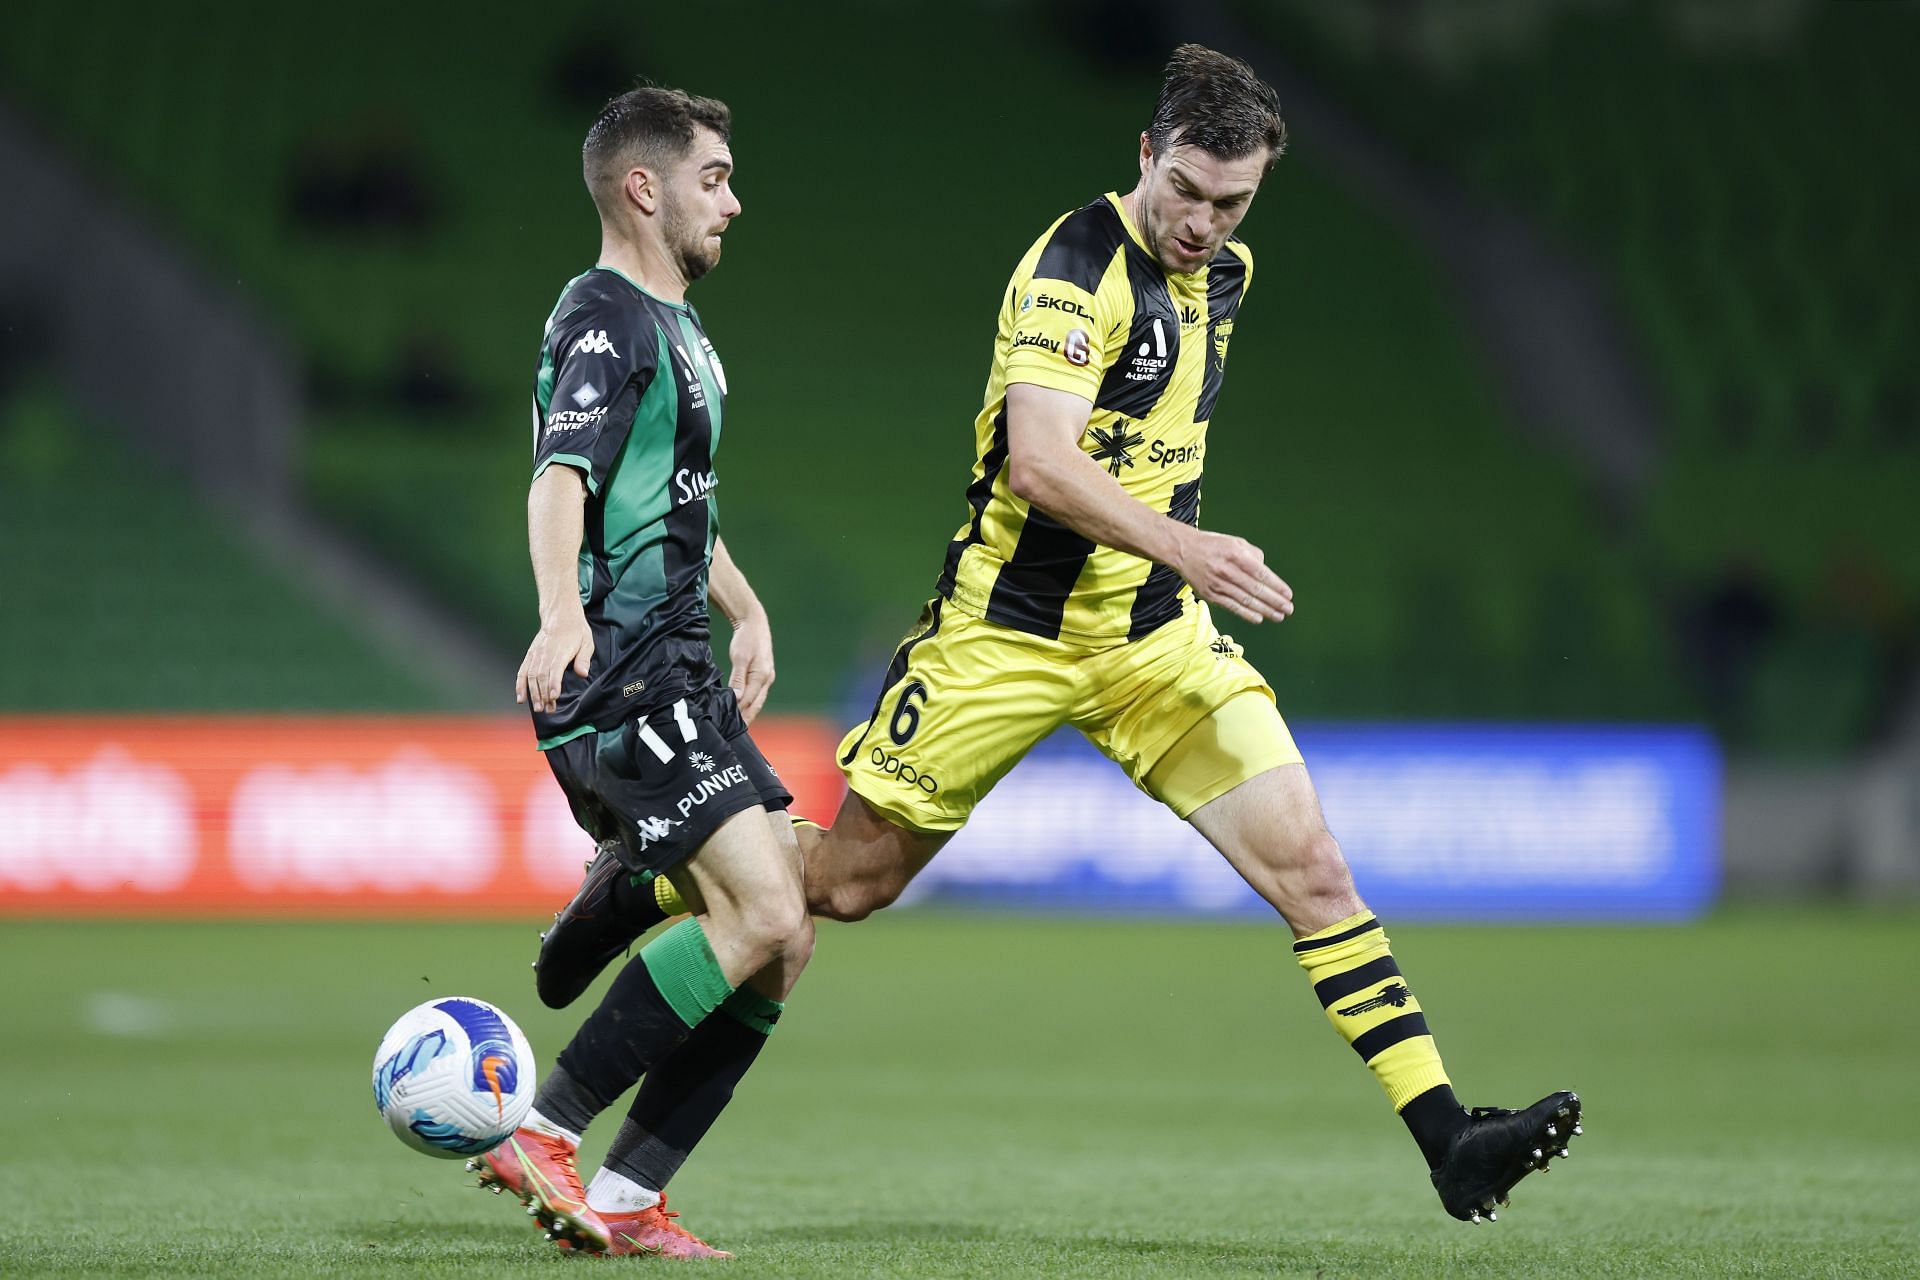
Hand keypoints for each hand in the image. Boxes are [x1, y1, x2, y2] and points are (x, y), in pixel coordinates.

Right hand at [515, 610, 594, 713]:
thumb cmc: (576, 631)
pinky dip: (520, 686)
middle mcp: (545, 654)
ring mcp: (536, 655)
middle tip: (547, 709)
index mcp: (560, 651)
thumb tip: (583, 674)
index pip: (555, 670)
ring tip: (538, 708)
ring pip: (531, 676)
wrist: (560, 615)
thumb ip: (583, 659)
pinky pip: (522, 672)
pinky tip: (521, 699)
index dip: (553, 684)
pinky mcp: (530, 656)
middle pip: (541, 677)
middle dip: (543, 694)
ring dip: (533, 693)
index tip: (553, 697)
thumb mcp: (587, 642)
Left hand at [726, 607, 775, 723]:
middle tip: (733, 733)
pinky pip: (757, 694)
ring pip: (757, 701)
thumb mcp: (739, 657)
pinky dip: (749, 704)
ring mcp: (767, 678)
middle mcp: (767, 679)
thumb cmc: (746, 638)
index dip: (739, 713)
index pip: (749, 701)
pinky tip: (741, 710)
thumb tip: (737, 698)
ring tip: (737, 726)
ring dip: (748, 713)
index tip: (729, 725)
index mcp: (762, 676)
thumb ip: (738, 678)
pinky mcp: (763, 675)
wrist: (754, 623)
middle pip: (756, 705)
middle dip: (746, 718)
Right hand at [1170, 528, 1294, 625]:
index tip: (1288, 594)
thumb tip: (1266, 573)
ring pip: (1245, 600)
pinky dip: (1246, 613)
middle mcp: (1227, 570)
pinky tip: (1258, 618)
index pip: (1261, 573)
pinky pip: (1231, 606)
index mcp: (1235, 554)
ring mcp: (1217, 584)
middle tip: (1288, 609)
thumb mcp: (1235, 542)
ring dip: (1264, 610)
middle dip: (1274, 601)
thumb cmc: (1212, 545)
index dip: (1276, 586)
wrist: (1182, 550)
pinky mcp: (1210, 594)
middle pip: (1255, 589)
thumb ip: (1253, 555)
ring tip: (1278, 616)